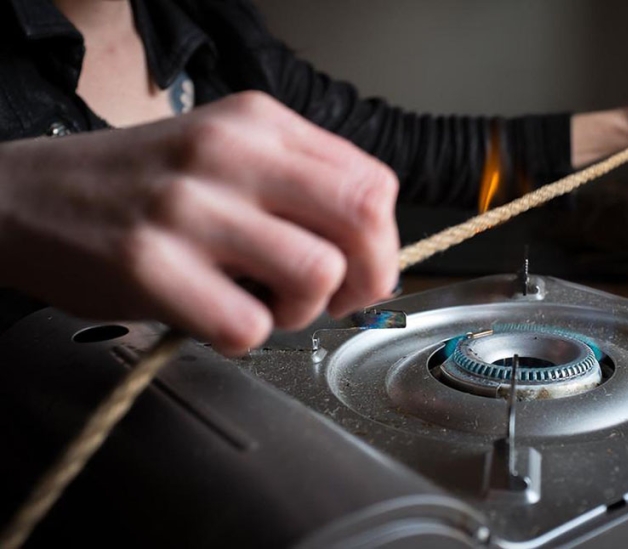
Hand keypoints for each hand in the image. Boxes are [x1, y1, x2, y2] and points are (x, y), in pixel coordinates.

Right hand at [0, 92, 399, 354]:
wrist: (27, 196)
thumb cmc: (141, 184)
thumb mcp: (226, 150)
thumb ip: (300, 183)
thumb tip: (371, 247)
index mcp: (259, 123)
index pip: (374, 183)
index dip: (381, 240)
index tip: (358, 265)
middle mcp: (230, 154)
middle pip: (363, 222)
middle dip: (365, 278)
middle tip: (331, 296)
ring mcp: (189, 208)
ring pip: (316, 275)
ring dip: (303, 309)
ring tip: (265, 302)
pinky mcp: (151, 266)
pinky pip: (249, 325)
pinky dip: (247, 335)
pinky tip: (219, 315)